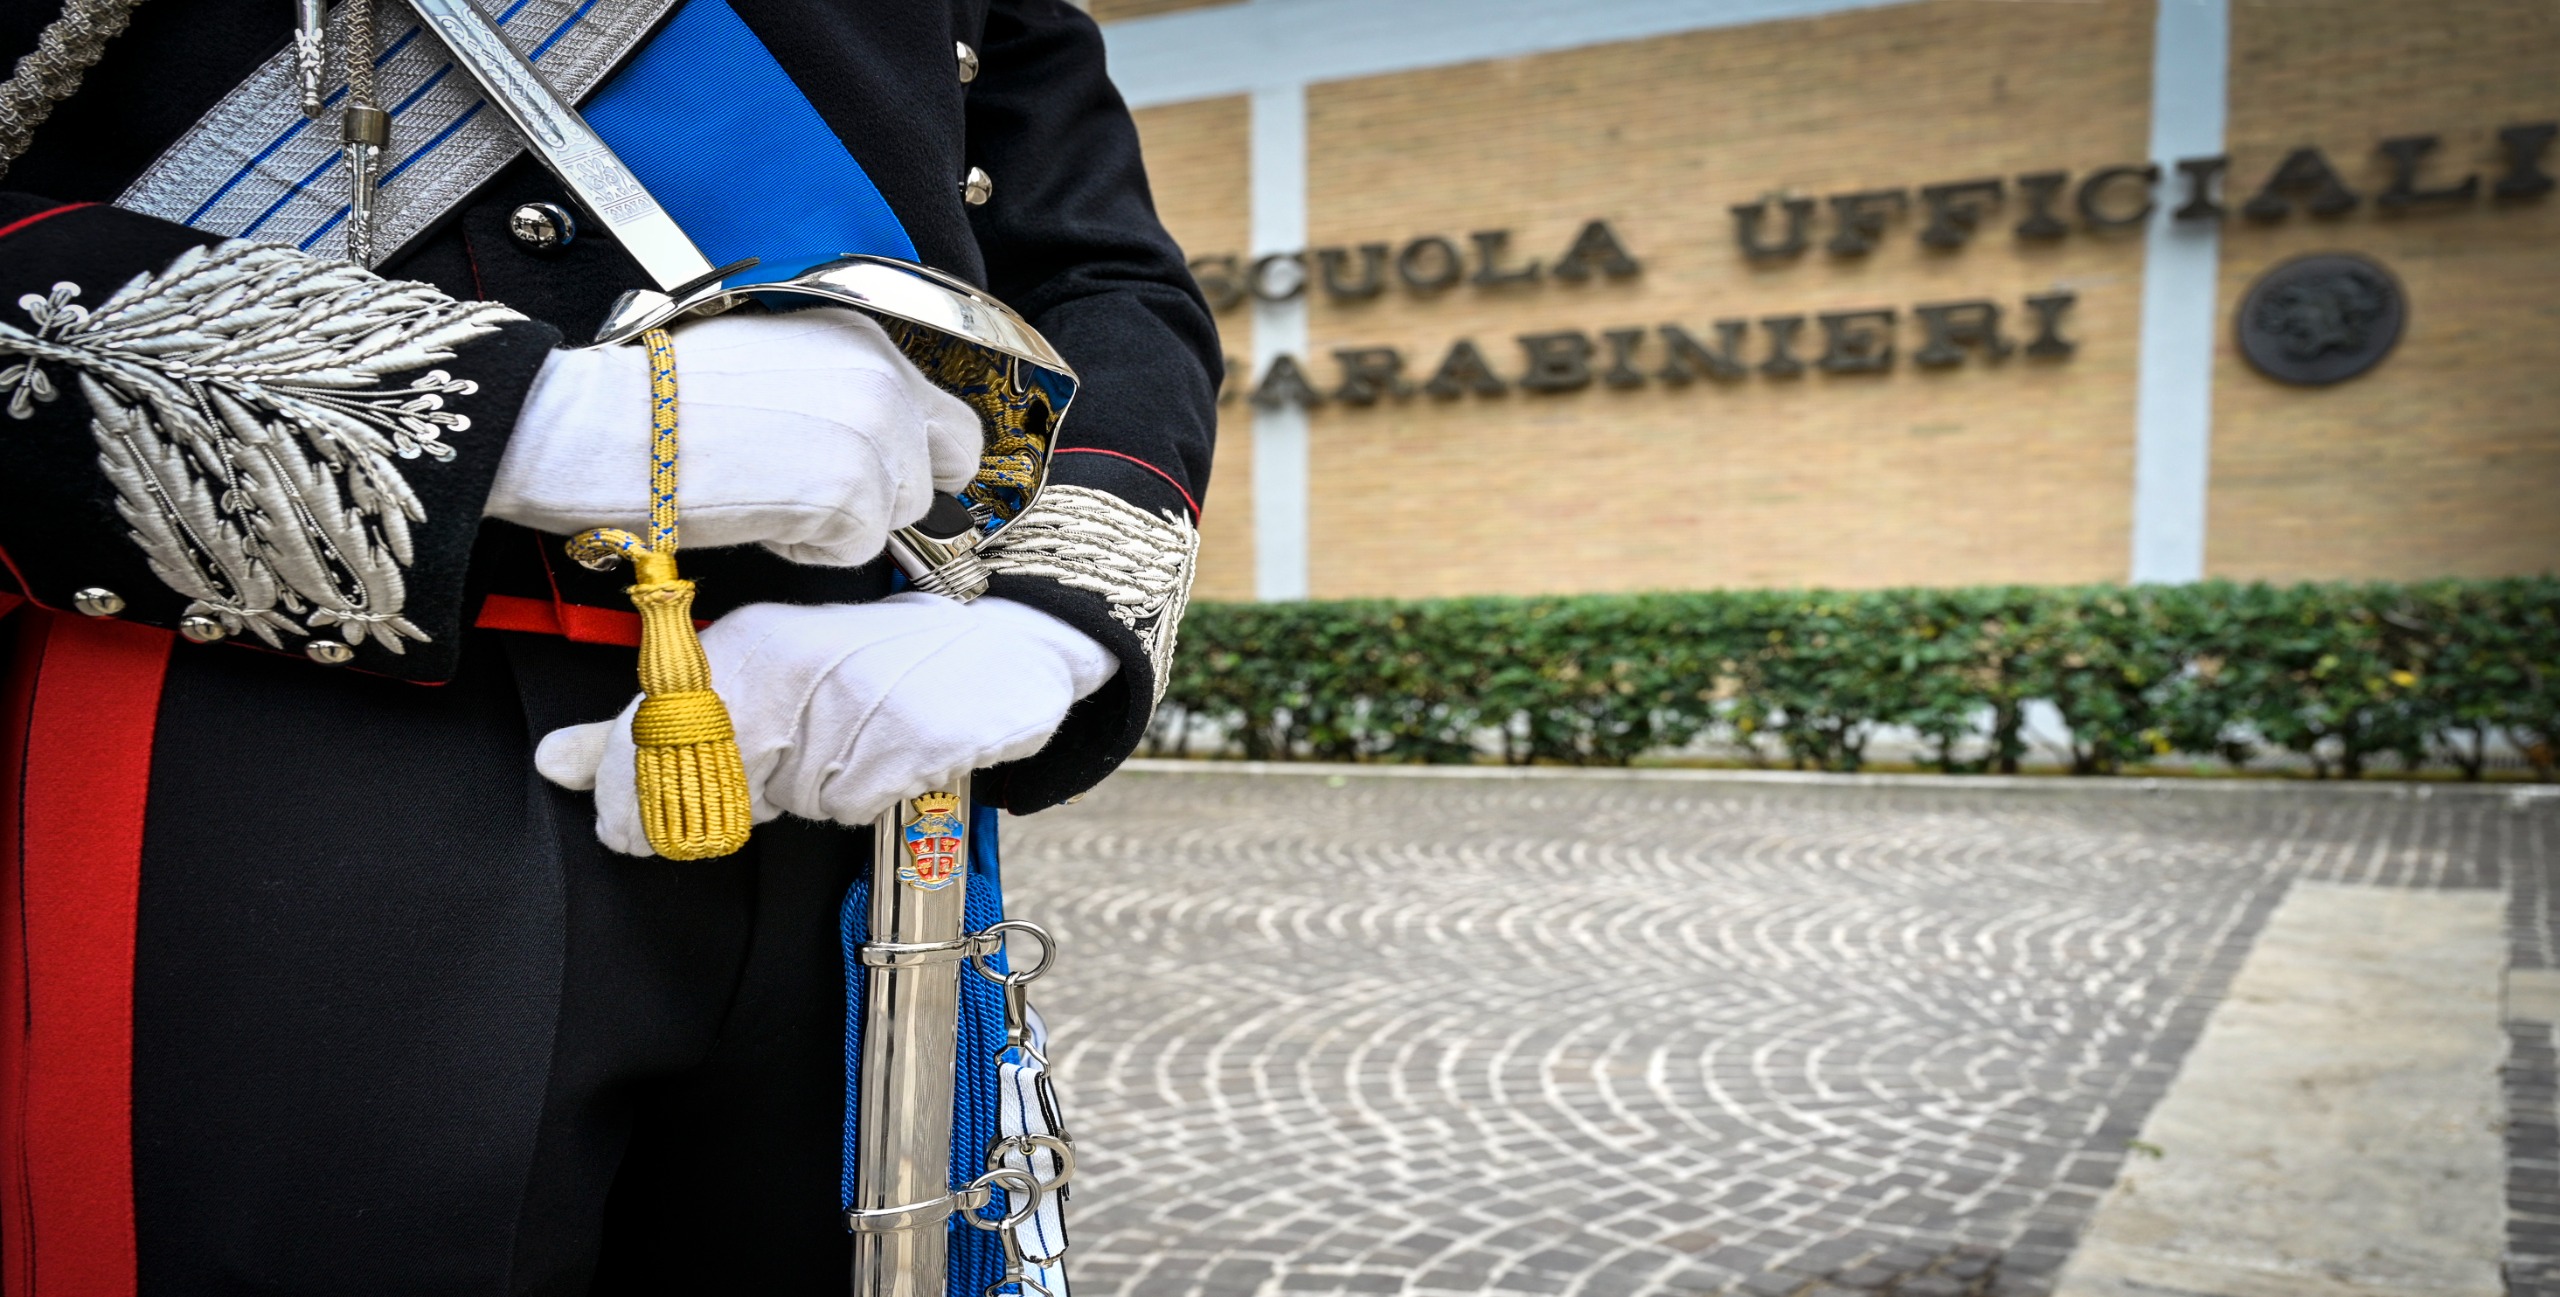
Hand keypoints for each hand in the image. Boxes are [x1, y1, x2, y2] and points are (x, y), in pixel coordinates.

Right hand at [486, 307, 981, 566]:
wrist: (600, 425)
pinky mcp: (850, 495)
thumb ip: (835, 391)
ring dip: (842, 525)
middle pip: (940, 473)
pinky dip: (810, 552)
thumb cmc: (660, 399)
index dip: (918, 461)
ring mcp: (872, 437)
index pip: (949, 421)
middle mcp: (882, 380)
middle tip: (821, 500)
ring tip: (768, 495)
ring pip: (899, 517)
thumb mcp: (770, 360)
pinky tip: (758, 515)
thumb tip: (871, 441)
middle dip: (893, 496)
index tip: (878, 480)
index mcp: (863, 339)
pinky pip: (857, 552)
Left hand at [533, 595, 1117, 855]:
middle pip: (724, 787)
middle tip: (788, 760)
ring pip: (799, 802)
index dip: (631, 799)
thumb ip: (659, 724)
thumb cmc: (874, 659)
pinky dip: (873, 791)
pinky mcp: (914, 739)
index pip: (658, 741)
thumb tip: (557, 762)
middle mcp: (798, 667)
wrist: (1003, 639)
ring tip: (858, 734)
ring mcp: (858, 703)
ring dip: (819, 787)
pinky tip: (896, 748)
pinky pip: (861, 805)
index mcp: (750, 646)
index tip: (623, 831)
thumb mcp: (763, 669)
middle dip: (742, 796)